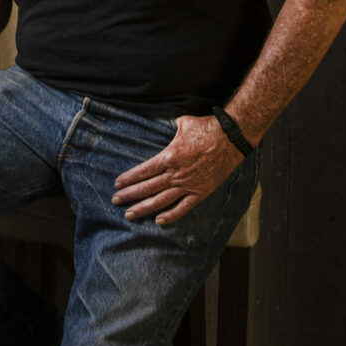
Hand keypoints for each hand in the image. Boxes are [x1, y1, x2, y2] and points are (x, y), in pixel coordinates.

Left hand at [111, 114, 244, 224]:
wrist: (230, 139)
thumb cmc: (206, 128)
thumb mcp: (183, 123)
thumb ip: (170, 128)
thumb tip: (165, 125)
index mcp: (169, 156)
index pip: (143, 171)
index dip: (129, 178)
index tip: (117, 184)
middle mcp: (175, 173)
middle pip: (148, 187)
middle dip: (129, 195)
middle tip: (115, 201)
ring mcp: (188, 185)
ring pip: (161, 201)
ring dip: (143, 208)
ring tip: (129, 214)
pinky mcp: (201, 192)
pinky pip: (183, 208)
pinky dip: (170, 216)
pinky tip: (159, 221)